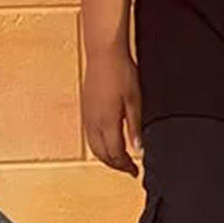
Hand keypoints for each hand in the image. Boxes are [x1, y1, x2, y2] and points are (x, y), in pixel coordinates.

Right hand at [82, 47, 142, 175]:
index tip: (135, 171)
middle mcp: (93, 123)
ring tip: (119, 159)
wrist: (103, 53)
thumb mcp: (134, 99)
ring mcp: (87, 116)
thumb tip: (138, 148)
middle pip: (102, 155)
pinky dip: (98, 146)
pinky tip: (106, 142)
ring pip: (94, 147)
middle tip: (128, 168)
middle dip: (115, 165)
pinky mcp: (85, 109)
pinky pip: (89, 136)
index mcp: (107, 122)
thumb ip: (135, 126)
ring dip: (105, 157)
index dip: (126, 166)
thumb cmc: (121, 71)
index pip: (115, 154)